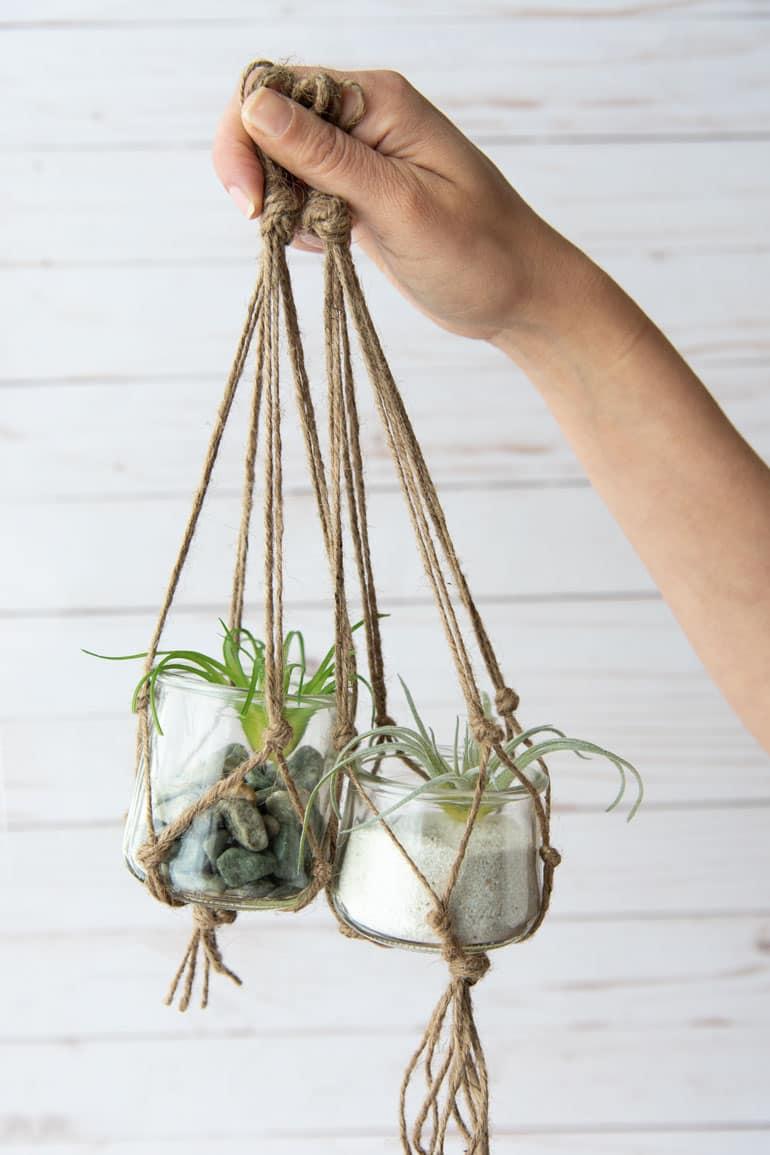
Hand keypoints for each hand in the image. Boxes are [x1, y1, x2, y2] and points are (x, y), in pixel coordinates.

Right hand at [213, 67, 557, 342]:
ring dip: (280, 205)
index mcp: (376, 102)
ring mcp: (360, 161)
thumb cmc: (481, 253)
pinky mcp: (358, 198)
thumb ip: (327, 157)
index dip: (246, 138)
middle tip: (273, 230)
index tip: (250, 204)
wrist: (521, 298)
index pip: (276, 90)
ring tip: (322, 242)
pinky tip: (333, 250)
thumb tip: (256, 107)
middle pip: (269, 124)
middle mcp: (364, 121)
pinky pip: (303, 199)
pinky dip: (301, 226)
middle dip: (257, 176)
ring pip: (281, 166)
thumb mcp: (400, 205)